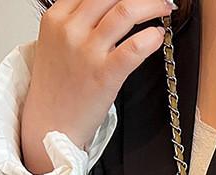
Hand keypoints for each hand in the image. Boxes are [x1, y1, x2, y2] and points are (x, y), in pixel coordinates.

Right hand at [21, 0, 175, 173]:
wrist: (50, 122)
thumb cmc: (58, 86)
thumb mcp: (56, 42)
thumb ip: (77, 21)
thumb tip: (105, 8)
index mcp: (56, 17)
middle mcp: (71, 29)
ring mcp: (87, 51)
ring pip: (124, 12)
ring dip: (151, 5)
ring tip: (165, 7)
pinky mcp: (105, 75)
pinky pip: (133, 48)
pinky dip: (151, 38)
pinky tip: (158, 36)